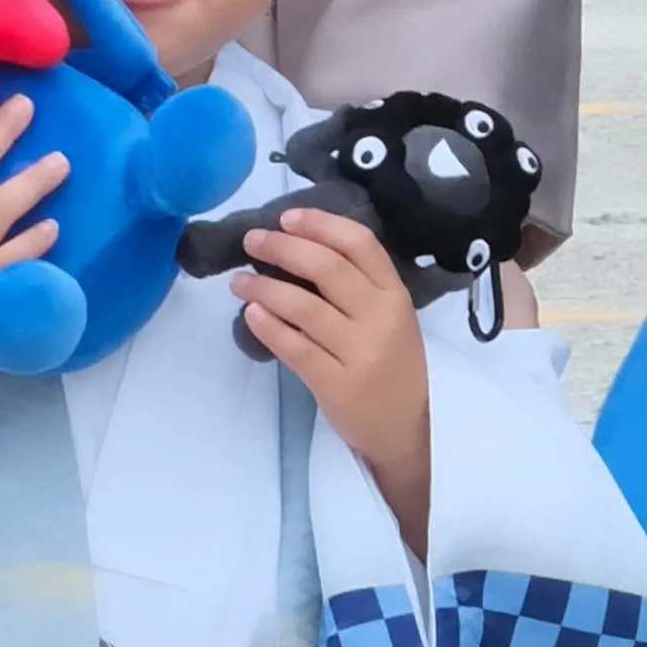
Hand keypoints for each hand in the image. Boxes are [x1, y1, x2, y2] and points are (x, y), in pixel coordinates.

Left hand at [238, 207, 434, 552]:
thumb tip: (297, 248)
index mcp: (395, 295)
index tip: (287, 217)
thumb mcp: (389, 318)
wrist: (407, 429)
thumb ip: (357, 287)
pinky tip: (252, 314)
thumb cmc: (391, 366)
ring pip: (306, 307)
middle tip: (252, 241)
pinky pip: (296, 348)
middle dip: (284, 248)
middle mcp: (381, 318)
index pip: (360, 245)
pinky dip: (270, 328)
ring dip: (265, 288)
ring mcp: (361, 353)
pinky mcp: (338, 385)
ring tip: (239, 282)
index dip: (321, 224)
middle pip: (328, 268)